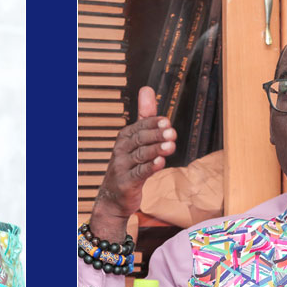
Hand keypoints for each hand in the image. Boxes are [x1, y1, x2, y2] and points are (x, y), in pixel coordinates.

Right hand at [90, 86, 175, 238]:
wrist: (114, 197)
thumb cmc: (128, 165)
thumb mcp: (136, 140)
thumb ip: (144, 116)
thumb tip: (147, 89)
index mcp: (125, 137)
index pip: (139, 126)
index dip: (153, 124)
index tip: (166, 122)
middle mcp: (121, 150)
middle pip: (140, 139)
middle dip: (156, 135)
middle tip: (172, 133)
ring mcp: (122, 166)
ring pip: (141, 155)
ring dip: (156, 150)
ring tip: (171, 146)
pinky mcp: (126, 183)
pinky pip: (139, 173)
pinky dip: (150, 167)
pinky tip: (160, 162)